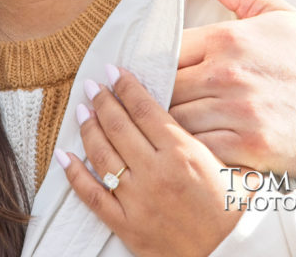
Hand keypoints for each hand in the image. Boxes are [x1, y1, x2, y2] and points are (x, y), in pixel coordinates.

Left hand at [57, 67, 247, 256]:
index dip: (126, 86)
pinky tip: (64, 156)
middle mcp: (156, 172)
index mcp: (182, 152)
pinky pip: (93, 195)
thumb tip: (195, 108)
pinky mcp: (126, 225)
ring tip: (82, 111)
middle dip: (103, 100)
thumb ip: (209, 138)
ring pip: (102, 154)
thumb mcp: (231, 166)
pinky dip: (74, 174)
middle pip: (119, 125)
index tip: (115, 72)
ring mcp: (138, 199)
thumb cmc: (232, 213)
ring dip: (88, 128)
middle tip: (93, 85)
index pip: (145, 108)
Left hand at [171, 0, 295, 175]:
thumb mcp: (269, 8)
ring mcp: (237, 112)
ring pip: (176, 121)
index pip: (166, 51)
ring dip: (171, 123)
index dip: (156, 63)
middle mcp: (226, 74)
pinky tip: (194, 145)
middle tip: (157, 101)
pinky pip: (199, 149)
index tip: (157, 71)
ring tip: (171, 124)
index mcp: (226, 39)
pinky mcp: (247, 146)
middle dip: (159, 95)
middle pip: (165, 88)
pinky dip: (191, 148)